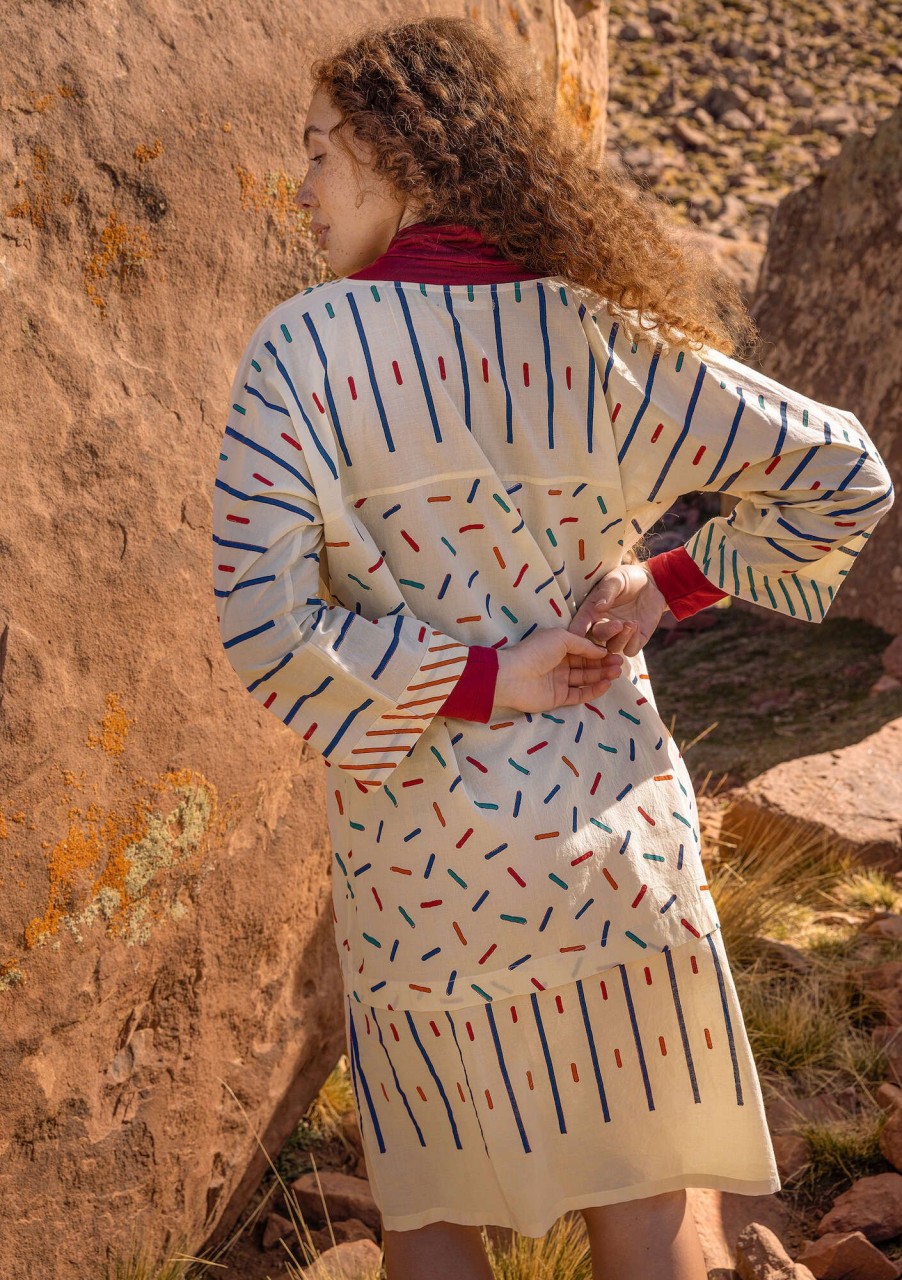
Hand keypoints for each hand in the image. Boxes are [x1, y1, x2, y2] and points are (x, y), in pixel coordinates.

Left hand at [493, 626, 627, 713]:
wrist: (513, 676)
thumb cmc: (535, 652)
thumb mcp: (561, 638)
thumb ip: (583, 645)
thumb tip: (602, 651)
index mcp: (558, 648)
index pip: (583, 650)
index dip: (599, 651)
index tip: (616, 651)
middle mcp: (559, 664)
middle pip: (586, 665)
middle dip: (604, 664)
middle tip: (621, 664)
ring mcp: (559, 682)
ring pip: (585, 679)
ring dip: (602, 676)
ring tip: (617, 673)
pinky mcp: (558, 698)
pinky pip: (580, 695)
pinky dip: (593, 690)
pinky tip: (606, 684)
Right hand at [569, 563, 667, 657]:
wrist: (652, 583)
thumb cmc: (628, 578)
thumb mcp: (616, 579)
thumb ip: (607, 591)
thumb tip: (599, 606)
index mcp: (591, 611)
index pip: (578, 626)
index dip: (575, 634)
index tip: (577, 637)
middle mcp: (602, 625)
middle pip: (596, 639)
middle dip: (607, 633)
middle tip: (618, 624)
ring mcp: (618, 635)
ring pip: (613, 648)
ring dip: (621, 638)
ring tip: (632, 623)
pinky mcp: (635, 639)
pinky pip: (630, 650)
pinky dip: (633, 642)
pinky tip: (637, 625)